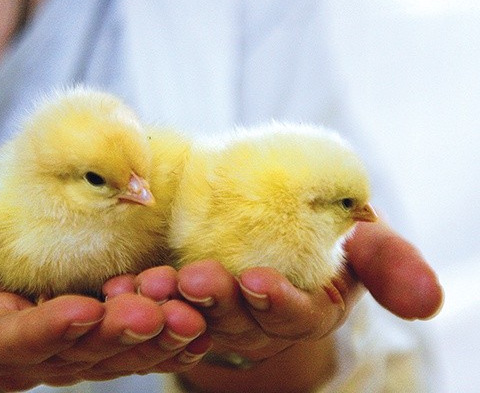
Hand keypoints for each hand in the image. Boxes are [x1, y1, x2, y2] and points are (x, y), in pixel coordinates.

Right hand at [0, 174, 209, 390]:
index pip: (10, 345)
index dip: (44, 333)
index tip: (77, 312)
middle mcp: (32, 345)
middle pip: (78, 352)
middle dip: (117, 335)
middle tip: (155, 313)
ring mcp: (73, 331)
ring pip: (117, 345)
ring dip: (155, 331)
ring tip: (189, 310)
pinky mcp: (104, 307)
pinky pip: (139, 323)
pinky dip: (168, 316)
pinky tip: (201, 306)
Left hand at [106, 221, 442, 391]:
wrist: (276, 221)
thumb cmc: (327, 229)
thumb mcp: (363, 238)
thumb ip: (388, 262)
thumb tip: (427, 301)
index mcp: (308, 309)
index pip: (297, 317)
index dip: (278, 303)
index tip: (256, 281)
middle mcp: (262, 323)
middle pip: (236, 322)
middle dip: (213, 302)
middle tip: (187, 280)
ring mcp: (219, 316)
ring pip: (191, 319)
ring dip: (167, 304)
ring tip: (144, 284)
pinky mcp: (185, 302)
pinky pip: (159, 307)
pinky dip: (138, 297)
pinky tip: (116, 286)